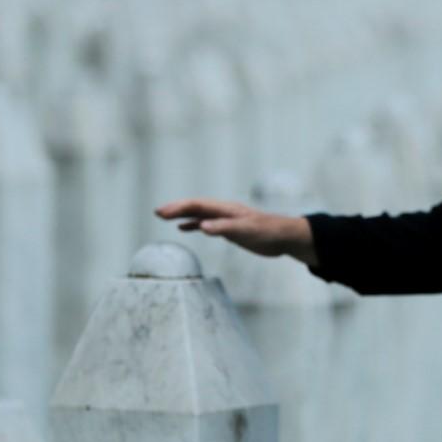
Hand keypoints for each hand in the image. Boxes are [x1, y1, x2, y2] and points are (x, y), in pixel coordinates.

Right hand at [154, 198, 316, 262]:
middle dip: (176, 208)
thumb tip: (201, 227)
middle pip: (195, 207)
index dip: (179, 207)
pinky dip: (193, 225)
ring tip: (164, 217)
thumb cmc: (268, 232)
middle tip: (157, 213)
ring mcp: (226, 219)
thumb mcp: (246, 230)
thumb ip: (224, 228)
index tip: (162, 212)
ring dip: (182, 215)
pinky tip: (183, 228)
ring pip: (199, 214)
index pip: (197, 205)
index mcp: (226, 209)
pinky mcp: (230, 229)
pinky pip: (206, 224)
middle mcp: (224, 212)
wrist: (285, 237)